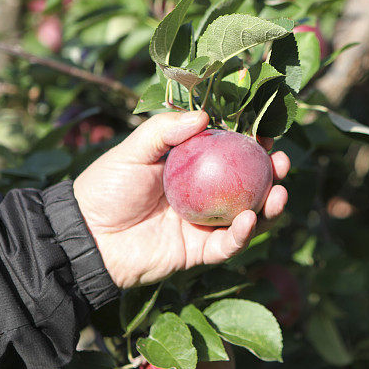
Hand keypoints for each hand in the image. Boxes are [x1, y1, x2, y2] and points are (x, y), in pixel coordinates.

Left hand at [73, 111, 289, 288]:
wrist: (87, 238)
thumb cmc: (106, 189)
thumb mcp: (132, 151)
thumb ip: (165, 131)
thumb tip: (205, 116)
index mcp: (192, 169)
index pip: (230, 153)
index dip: (251, 144)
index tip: (267, 132)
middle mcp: (204, 196)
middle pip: (248, 185)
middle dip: (272, 175)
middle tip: (282, 162)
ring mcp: (204, 225)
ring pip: (248, 217)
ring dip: (269, 207)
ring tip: (279, 193)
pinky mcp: (199, 252)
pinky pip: (228, 245)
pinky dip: (243, 235)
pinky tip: (250, 220)